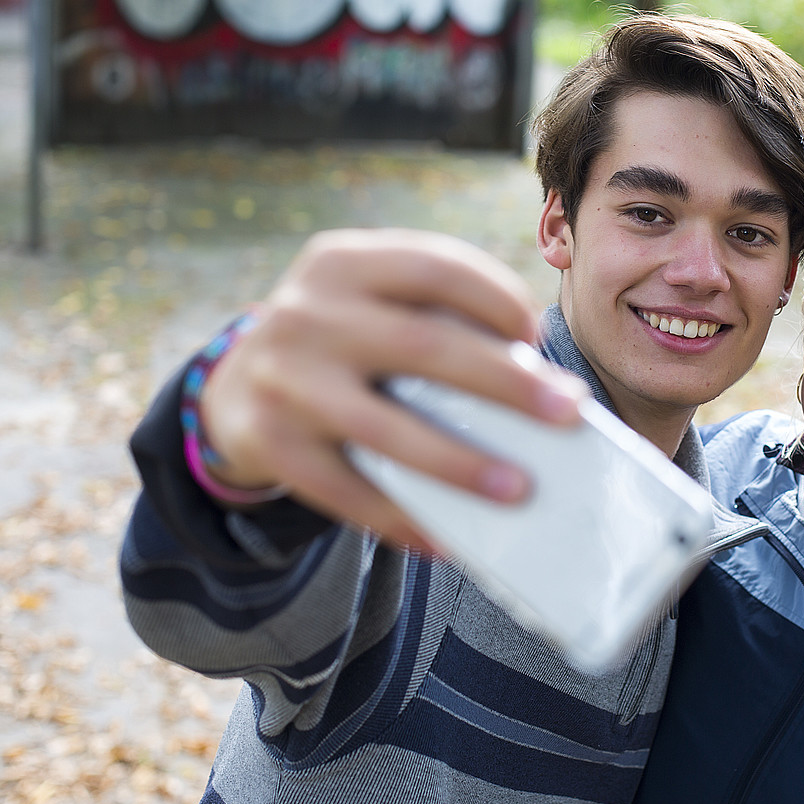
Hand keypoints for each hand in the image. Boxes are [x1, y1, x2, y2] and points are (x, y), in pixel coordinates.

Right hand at [197, 228, 586, 548]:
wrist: (234, 387)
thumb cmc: (343, 345)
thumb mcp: (369, 304)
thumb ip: (435, 319)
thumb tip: (536, 387)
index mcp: (342, 262)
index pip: (436, 267)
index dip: (497, 298)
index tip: (538, 337)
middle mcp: (307, 313)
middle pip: (425, 345)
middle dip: (506, 383)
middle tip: (568, 413)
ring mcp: (284, 379)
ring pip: (387, 429)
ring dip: (460, 463)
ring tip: (519, 490)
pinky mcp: (270, 443)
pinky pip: (346, 491)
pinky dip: (401, 519)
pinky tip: (445, 541)